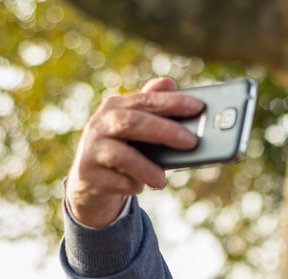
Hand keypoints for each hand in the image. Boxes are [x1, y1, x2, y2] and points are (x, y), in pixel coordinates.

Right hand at [65, 77, 203, 227]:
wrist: (90, 180)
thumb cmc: (124, 148)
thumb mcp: (137, 128)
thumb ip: (153, 107)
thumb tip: (169, 82)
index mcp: (116, 106)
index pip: (146, 100)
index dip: (172, 102)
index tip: (198, 106)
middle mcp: (100, 124)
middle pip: (133, 122)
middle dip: (164, 131)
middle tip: (191, 141)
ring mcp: (92, 149)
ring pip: (121, 156)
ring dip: (146, 168)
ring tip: (162, 180)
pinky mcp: (89, 175)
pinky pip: (116, 182)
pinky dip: (132, 185)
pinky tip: (139, 186)